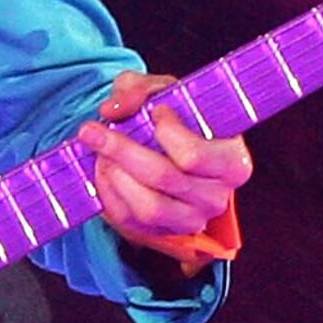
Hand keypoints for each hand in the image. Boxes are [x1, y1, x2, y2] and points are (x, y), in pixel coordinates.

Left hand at [77, 72, 248, 266]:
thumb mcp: (165, 91)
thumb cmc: (179, 117)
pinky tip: (103, 170)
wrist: (176, 151)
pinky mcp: (166, 233)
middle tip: (91, 130)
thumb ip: (138, 89)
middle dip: (122, 150)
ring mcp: (193, 220)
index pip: (194, 155)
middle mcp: (218, 197)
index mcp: (232, 162)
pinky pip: (130, 220)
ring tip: (100, 151)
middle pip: (165, 178)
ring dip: (114, 175)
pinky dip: (109, 194)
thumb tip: (112, 110)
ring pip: (147, 206)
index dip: (168, 132)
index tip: (154, 110)